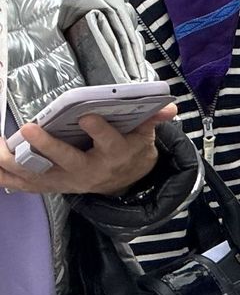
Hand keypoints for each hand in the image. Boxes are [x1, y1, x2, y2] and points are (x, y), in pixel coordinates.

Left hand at [0, 104, 176, 194]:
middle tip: (29, 128)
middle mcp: (89, 171)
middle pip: (66, 161)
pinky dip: (5, 175)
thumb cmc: (130, 150)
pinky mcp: (51, 187)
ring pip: (37, 174)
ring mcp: (67, 181)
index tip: (88, 116)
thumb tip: (169, 108)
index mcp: (114, 154)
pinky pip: (23, 184)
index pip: (108, 141)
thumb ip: (152, 120)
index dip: (99, 130)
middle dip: (47, 146)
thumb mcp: (145, 135)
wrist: (123, 182)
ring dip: (14, 161)